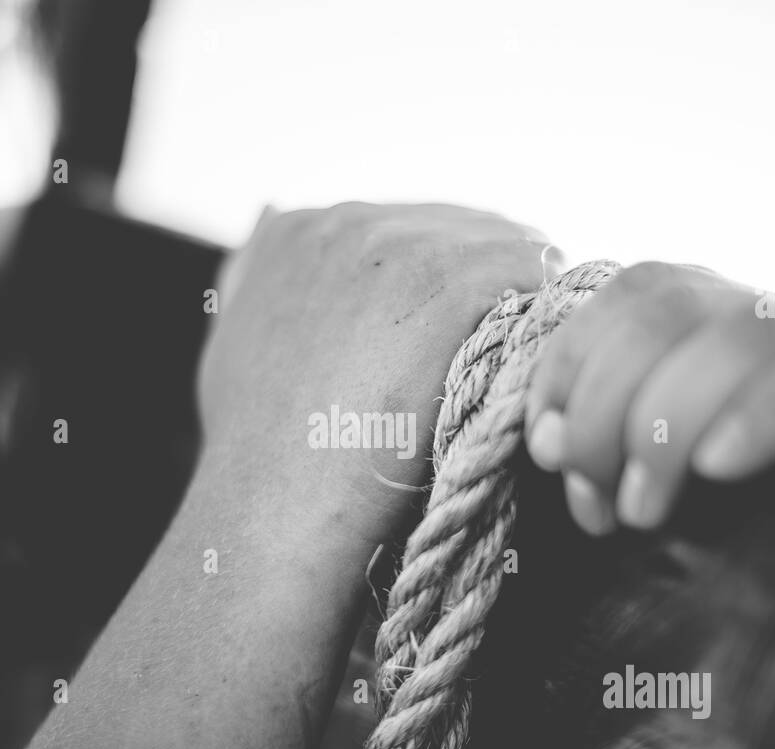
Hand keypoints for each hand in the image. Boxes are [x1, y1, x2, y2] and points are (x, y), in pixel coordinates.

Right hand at [200, 202, 555, 544]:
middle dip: (488, 289)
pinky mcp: (451, 281)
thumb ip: (255, 278)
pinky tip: (521, 372)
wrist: (272, 510)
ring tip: (507, 374)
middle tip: (491, 363)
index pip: (415, 231)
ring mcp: (400, 246)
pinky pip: (535, 272)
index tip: (451, 344)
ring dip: (521, 307)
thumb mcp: (232, 343)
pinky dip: (542, 319)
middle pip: (468, 229)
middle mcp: (348, 221)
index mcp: (298, 231)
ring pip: (511, 246)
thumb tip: (268, 212)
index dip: (446, 287)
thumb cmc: (256, 456)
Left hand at [523, 261, 774, 533]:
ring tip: (644, 510)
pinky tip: (721, 466)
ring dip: (666, 426)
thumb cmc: (770, 502)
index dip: (568, 366)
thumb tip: (548, 442)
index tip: (545, 448)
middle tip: (597, 504)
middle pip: (667, 313)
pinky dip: (763, 418)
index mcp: (716, 319)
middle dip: (604, 410)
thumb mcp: (674, 466)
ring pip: (739, 339)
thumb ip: (613, 444)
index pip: (628, 296)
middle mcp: (772, 315)